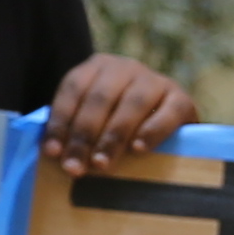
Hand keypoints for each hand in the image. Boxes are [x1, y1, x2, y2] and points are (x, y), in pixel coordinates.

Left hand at [40, 54, 195, 171]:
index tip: (52, 153)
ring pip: (132, 104)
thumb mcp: (94, 120)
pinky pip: (168, 112)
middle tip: (75, 167)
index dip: (61, 121)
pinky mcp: (181, 98)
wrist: (166, 121)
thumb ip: (75, 130)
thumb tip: (54, 154)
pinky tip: (138, 150)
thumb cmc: (118, 125)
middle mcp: (125, 67)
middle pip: (100, 98)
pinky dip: (152, 131)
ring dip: (113, 136)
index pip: (73, 88)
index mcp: (97, 67)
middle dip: (84, 135)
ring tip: (101, 164)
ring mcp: (155, 80)